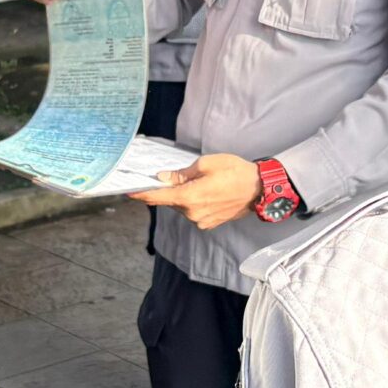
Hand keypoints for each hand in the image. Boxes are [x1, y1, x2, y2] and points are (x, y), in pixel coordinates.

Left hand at [132, 153, 262, 229]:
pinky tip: (209, 191)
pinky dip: (194, 202)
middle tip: (180, 175)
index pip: (158, 198)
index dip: (142, 194)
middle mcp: (192, 213)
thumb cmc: (235, 172)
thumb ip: (181, 174)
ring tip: (203, 182)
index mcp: (190, 197)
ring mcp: (201, 220)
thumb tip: (163, 178)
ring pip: (182, 206)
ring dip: (184, 195)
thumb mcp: (206, 164)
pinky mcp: (209, 223)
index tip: (129, 191)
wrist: (259, 189)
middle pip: (171, 201)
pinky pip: (194, 211)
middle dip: (170, 189)